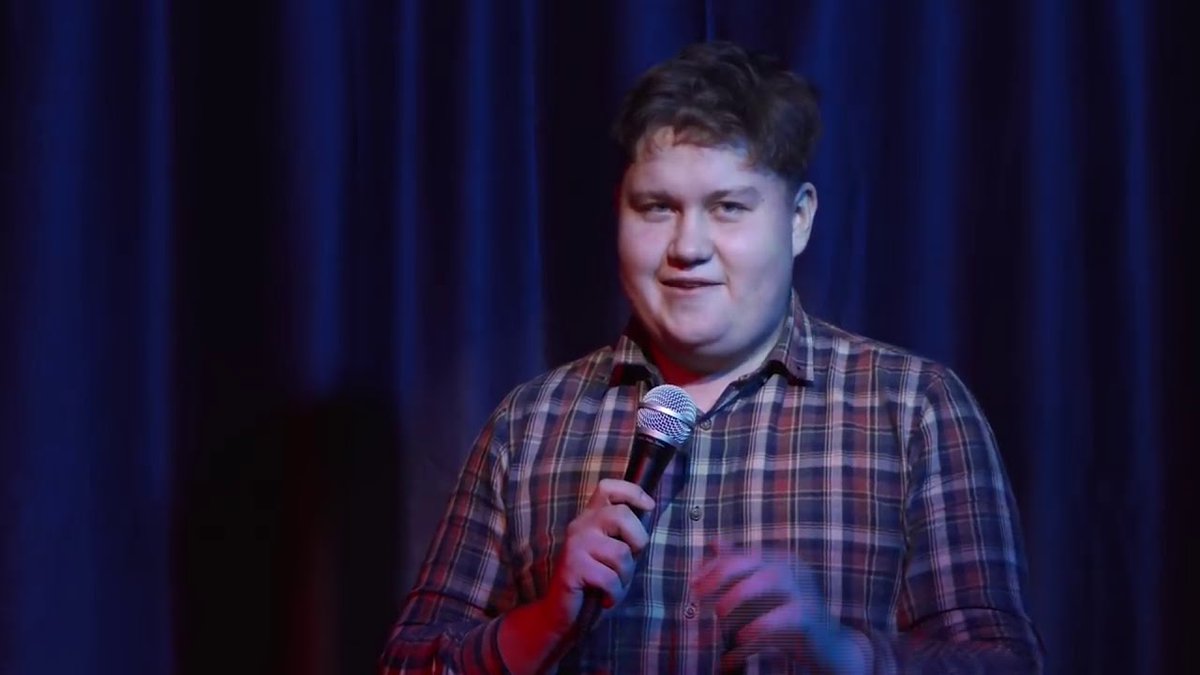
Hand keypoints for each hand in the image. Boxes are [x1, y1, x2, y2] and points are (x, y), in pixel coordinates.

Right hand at [539, 479, 653, 633]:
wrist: (561, 613)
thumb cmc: (595, 582)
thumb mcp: (614, 554)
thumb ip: (626, 535)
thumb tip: (650, 514)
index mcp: (591, 518)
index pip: (608, 488)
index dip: (632, 492)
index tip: (649, 507)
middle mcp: (581, 525)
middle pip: (621, 515)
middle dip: (638, 542)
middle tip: (628, 561)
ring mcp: (575, 544)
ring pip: (620, 552)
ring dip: (625, 577)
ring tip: (614, 586)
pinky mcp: (572, 567)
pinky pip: (609, 577)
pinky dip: (614, 593)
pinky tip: (606, 598)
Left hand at [693, 543, 867, 673]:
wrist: (828, 648)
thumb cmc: (787, 618)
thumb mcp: (761, 593)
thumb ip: (739, 570)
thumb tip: (714, 543)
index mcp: (779, 559)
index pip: (741, 554)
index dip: (713, 566)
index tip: (692, 583)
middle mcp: (793, 568)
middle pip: (753, 561)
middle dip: (720, 575)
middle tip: (697, 595)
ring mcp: (804, 590)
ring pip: (769, 580)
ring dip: (738, 594)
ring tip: (719, 614)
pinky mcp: (810, 616)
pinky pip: (782, 616)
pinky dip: (758, 626)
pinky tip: (740, 638)